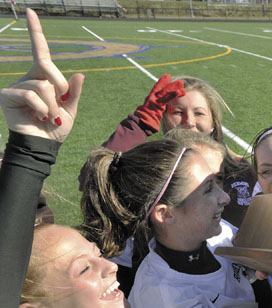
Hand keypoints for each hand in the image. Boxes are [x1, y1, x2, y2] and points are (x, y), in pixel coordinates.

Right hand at [0, 9, 83, 140]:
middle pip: (47, 66)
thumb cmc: (56, 127)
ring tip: (50, 118)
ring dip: (52, 105)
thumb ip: (74, 92)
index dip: (35, 31)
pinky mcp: (7, 96)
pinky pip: (29, 94)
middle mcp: (28, 77)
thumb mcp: (70, 109)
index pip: (40, 51)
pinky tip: (39, 117)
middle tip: (62, 104)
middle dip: (60, 85)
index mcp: (44, 77)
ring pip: (42, 85)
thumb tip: (79, 74)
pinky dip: (41, 107)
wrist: (44, 145)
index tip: (30, 11)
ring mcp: (16, 86)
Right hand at [134, 74, 185, 132]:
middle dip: (171, 84)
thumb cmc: (145, 119)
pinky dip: (172, 94)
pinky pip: (166, 99)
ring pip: (165, 91)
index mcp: (151, 99)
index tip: (168, 77)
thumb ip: (156, 109)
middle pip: (162, 88)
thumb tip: (159, 110)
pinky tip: (179, 91)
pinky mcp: (157, 105)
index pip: (157, 88)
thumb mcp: (151, 112)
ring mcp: (154, 100)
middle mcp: (152, 97)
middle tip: (180, 82)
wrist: (140, 122)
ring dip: (173, 86)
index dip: (163, 82)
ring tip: (181, 83)